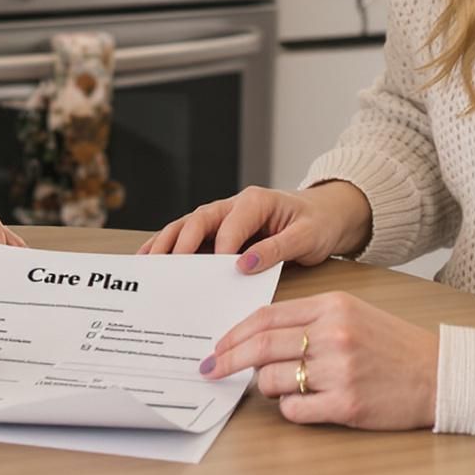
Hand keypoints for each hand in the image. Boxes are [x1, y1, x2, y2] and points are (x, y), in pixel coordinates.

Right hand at [140, 182, 372, 273]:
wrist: (328, 214)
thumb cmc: (319, 224)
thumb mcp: (307, 237)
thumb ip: (277, 249)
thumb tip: (245, 265)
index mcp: (256, 202)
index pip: (230, 226)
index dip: (221, 250)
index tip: (214, 273)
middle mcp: (235, 205)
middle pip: (200, 220)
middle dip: (181, 243)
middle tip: (166, 267)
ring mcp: (224, 217)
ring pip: (188, 225)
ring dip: (166, 242)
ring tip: (147, 262)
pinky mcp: (220, 230)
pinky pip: (190, 235)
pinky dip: (169, 244)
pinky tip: (151, 256)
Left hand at [200, 291, 435, 429]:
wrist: (439, 375)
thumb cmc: (395, 347)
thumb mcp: (354, 314)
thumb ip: (309, 319)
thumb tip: (259, 338)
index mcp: (333, 306)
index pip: (267, 317)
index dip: (235, 334)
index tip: (218, 347)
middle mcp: (334, 334)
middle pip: (261, 346)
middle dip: (227, 360)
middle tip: (212, 370)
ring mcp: (340, 370)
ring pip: (272, 379)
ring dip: (266, 386)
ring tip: (281, 387)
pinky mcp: (347, 403)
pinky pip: (295, 409)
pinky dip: (289, 408)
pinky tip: (302, 404)